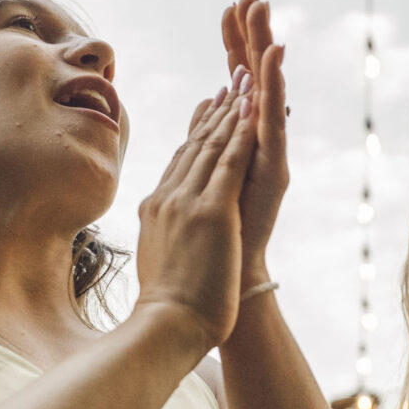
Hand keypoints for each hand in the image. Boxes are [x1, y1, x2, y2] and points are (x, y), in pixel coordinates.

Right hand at [132, 81, 256, 349]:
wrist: (168, 326)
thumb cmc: (166, 311)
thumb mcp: (159, 264)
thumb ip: (164, 242)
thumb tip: (164, 243)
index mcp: (154, 209)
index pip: (178, 161)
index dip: (195, 132)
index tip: (208, 109)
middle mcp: (166, 198)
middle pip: (193, 145)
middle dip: (215, 112)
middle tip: (232, 82)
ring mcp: (186, 202)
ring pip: (211, 147)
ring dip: (231, 112)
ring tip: (245, 83)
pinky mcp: (211, 211)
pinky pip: (229, 162)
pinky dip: (242, 134)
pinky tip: (253, 113)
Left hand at [217, 0, 289, 270]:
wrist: (232, 275)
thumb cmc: (221, 233)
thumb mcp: (208, 176)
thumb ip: (212, 137)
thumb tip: (209, 104)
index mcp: (240, 138)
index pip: (235, 80)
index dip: (234, 43)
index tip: (232, 5)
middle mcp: (259, 140)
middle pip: (254, 76)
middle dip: (251, 34)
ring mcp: (268, 151)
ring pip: (266, 90)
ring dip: (264, 47)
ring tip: (263, 9)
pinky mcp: (275, 165)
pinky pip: (271, 118)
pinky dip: (273, 85)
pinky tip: (273, 55)